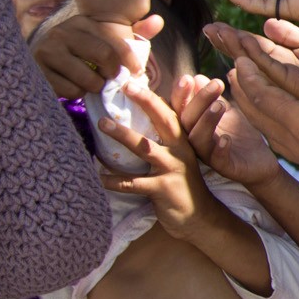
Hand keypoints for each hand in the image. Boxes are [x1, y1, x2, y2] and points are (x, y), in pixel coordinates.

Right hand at [32, 0, 162, 97]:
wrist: (43, 62)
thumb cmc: (83, 52)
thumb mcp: (107, 39)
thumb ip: (135, 32)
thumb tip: (158, 21)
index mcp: (82, 22)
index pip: (114, 41)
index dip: (131, 60)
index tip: (136, 72)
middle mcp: (63, 32)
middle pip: (103, 57)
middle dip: (114, 74)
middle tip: (113, 79)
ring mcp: (48, 51)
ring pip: (88, 79)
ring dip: (96, 86)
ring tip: (92, 82)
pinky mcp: (40, 71)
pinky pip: (71, 91)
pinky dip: (78, 93)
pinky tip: (74, 85)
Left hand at [96, 75, 224, 238]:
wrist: (200, 219)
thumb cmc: (183, 186)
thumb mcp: (179, 159)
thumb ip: (165, 140)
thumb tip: (142, 121)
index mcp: (184, 141)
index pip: (172, 112)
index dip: (158, 95)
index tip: (138, 79)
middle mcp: (181, 150)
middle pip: (164, 121)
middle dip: (146, 102)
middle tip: (126, 87)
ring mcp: (173, 169)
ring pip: (146, 148)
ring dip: (123, 135)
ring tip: (102, 123)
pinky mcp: (163, 189)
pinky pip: (134, 183)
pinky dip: (115, 180)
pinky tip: (98, 176)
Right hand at [183, 80, 282, 190]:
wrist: (261, 161)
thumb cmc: (240, 134)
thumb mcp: (227, 112)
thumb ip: (213, 97)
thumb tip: (197, 77)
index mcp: (194, 124)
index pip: (179, 107)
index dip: (180, 93)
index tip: (188, 77)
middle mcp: (196, 140)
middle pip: (186, 120)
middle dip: (198, 101)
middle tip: (216, 84)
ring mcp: (209, 155)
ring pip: (198, 139)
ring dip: (207, 121)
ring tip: (220, 105)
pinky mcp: (225, 167)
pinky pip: (218, 160)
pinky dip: (220, 149)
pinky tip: (226, 139)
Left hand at [226, 33, 298, 194]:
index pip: (262, 94)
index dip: (249, 73)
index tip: (240, 53)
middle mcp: (296, 142)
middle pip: (256, 113)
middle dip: (241, 89)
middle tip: (233, 69)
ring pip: (265, 128)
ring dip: (250, 107)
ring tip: (245, 92)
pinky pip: (278, 140)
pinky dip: (267, 124)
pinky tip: (277, 122)